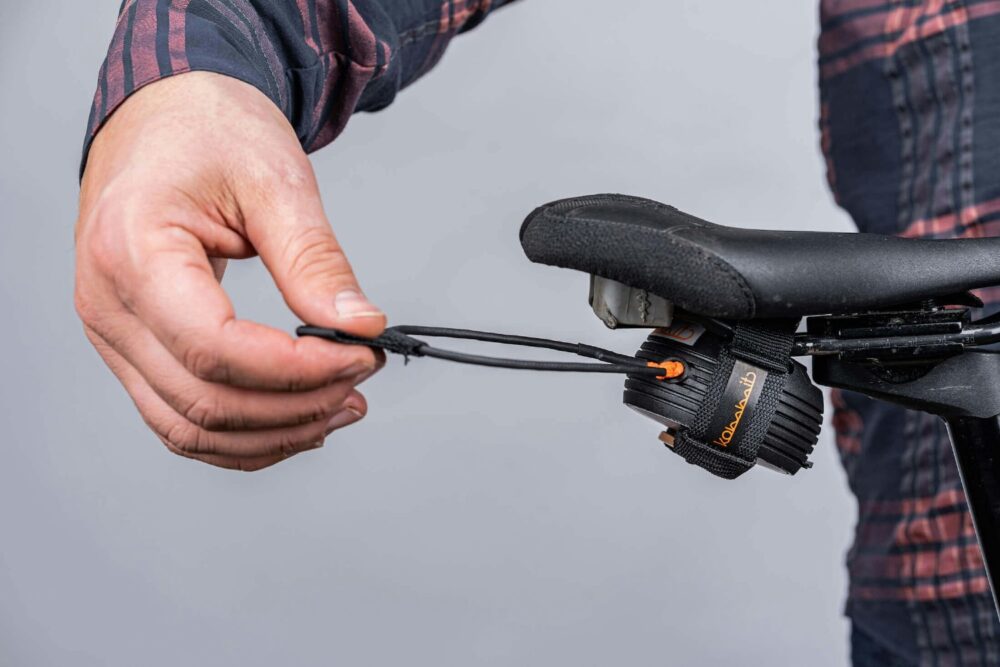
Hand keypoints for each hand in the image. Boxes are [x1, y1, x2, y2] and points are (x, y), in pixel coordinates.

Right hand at [76, 72, 385, 470]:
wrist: (165, 116)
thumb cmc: (206, 131)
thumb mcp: (273, 181)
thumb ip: (315, 261)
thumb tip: (360, 326)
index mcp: (132, 252)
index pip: (215, 349)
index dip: (297, 369)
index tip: (360, 356)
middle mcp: (108, 304)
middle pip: (203, 401)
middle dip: (295, 406)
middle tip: (360, 381)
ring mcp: (114, 332)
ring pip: (188, 427)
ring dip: (272, 433)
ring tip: (340, 406)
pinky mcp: (134, 346)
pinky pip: (181, 418)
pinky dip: (243, 433)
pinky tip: (297, 418)